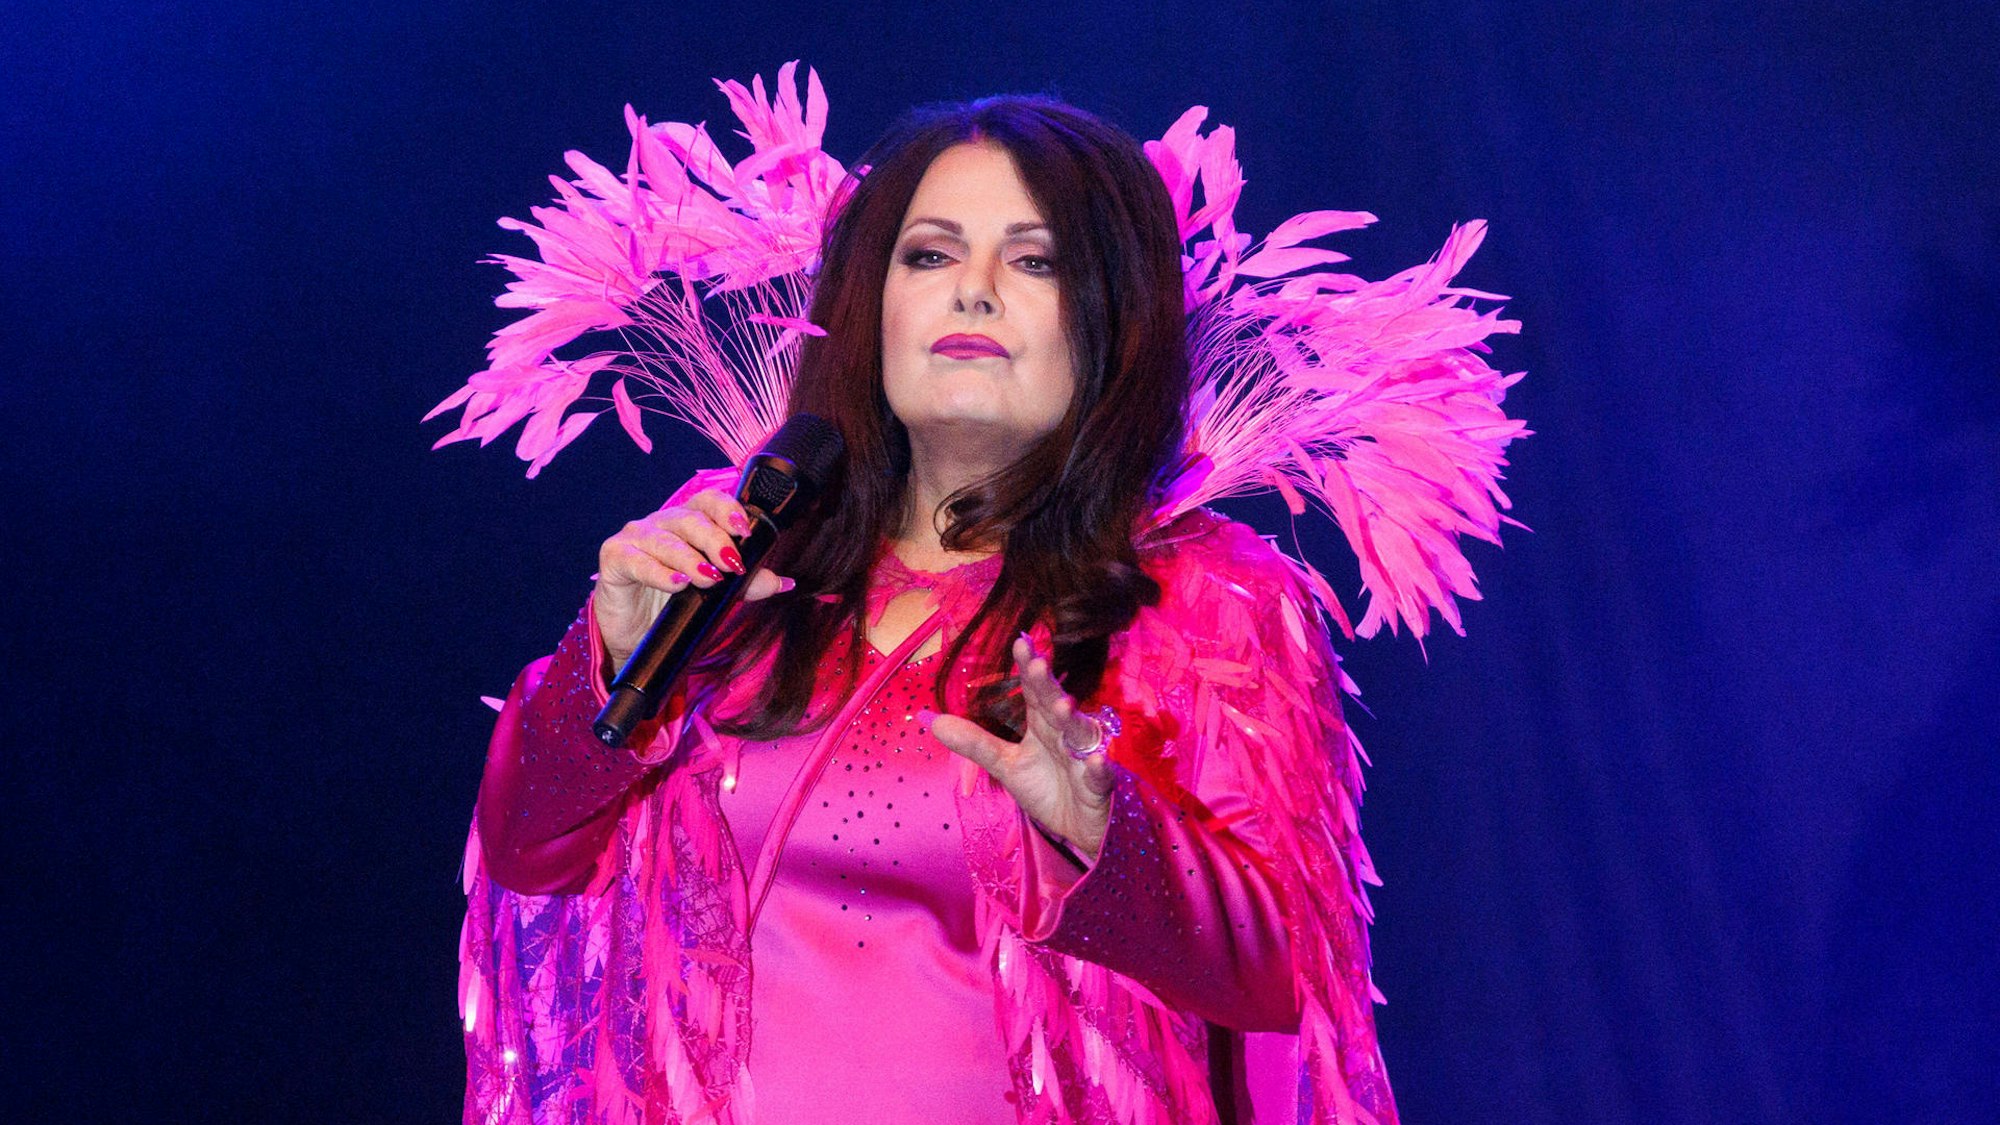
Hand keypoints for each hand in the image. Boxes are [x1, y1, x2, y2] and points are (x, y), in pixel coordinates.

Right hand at [593, 487, 791, 666]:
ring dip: (690, 559)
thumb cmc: (673, 604)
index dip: (727, 510)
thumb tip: (784, 582)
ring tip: (709, 578)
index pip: (708, 502)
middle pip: (690, 519)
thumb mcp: (715, 594)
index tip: (746, 533)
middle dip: (715, 540)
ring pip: (665, 539)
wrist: (634, 634)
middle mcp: (660, 524)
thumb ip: (746, 584)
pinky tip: (677, 584)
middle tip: (731, 564)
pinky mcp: (613, 558)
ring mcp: (634, 538)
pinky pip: (637, 560)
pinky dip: (659, 573)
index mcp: (687, 523)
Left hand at [927, 635, 1117, 858]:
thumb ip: (975, 743)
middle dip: (1047, 686)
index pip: (1034, 692)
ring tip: (1062, 706)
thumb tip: (933, 721)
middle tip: (1037, 665)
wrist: (1075, 827)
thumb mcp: (1006, 765)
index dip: (1028, 668)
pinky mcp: (1099, 785)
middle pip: (1055, 705)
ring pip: (1079, 735)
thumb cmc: (1045, 788)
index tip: (1020, 643)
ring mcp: (1084, 757)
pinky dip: (1099, 768)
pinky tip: (1096, 761)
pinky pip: (1101, 775)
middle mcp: (1064, 733)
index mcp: (1042, 725)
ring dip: (1071, 721)